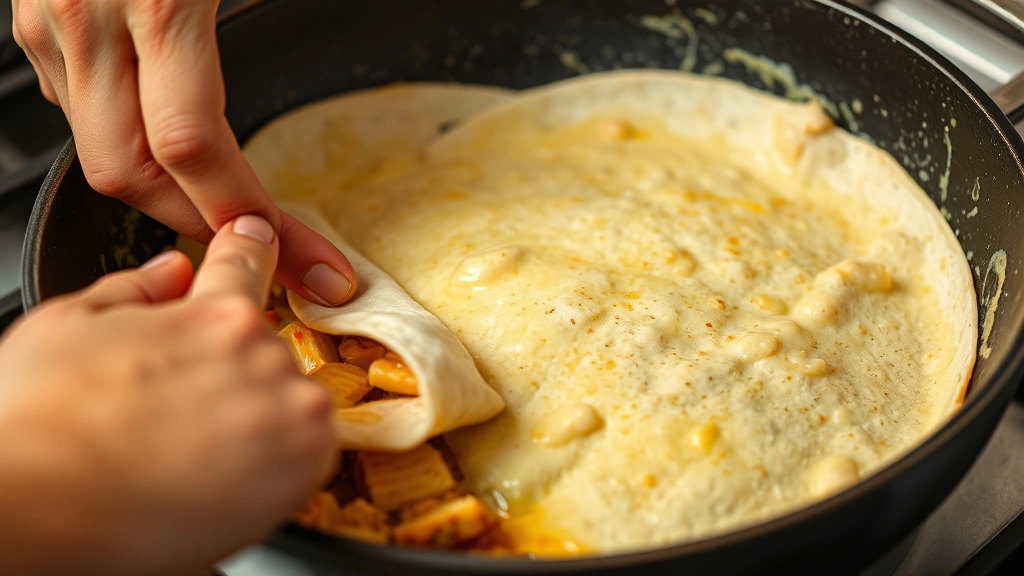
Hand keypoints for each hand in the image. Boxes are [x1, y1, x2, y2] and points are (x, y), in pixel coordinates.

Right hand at [0, 215, 334, 575]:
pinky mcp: (307, 463)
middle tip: (180, 412)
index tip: (255, 236)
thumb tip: (172, 270)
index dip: (249, 245)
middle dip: (231, 371)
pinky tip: (227, 476)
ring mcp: (292, 409)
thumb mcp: (67, 325)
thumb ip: (133, 290)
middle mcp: (264, 354)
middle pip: (262, 349)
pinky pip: (308, 451)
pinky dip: (279, 462)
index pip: (247, 261)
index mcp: (216, 314)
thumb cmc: (41, 423)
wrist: (45, 507)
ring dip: (257, 419)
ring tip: (196, 453)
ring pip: (288, 401)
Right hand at [11, 0, 357, 305]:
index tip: (307, 257)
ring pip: (100, 148)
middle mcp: (87, 19)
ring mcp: (49, 21)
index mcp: (156, 0)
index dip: (251, 217)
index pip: (195, 150)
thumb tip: (320, 51)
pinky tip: (176, 149)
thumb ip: (264, 10)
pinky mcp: (33, 17)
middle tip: (275, 256)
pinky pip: (78, 105)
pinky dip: (132, 142)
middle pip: (134, 174)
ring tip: (232, 214)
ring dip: (168, 195)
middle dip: (204, 226)